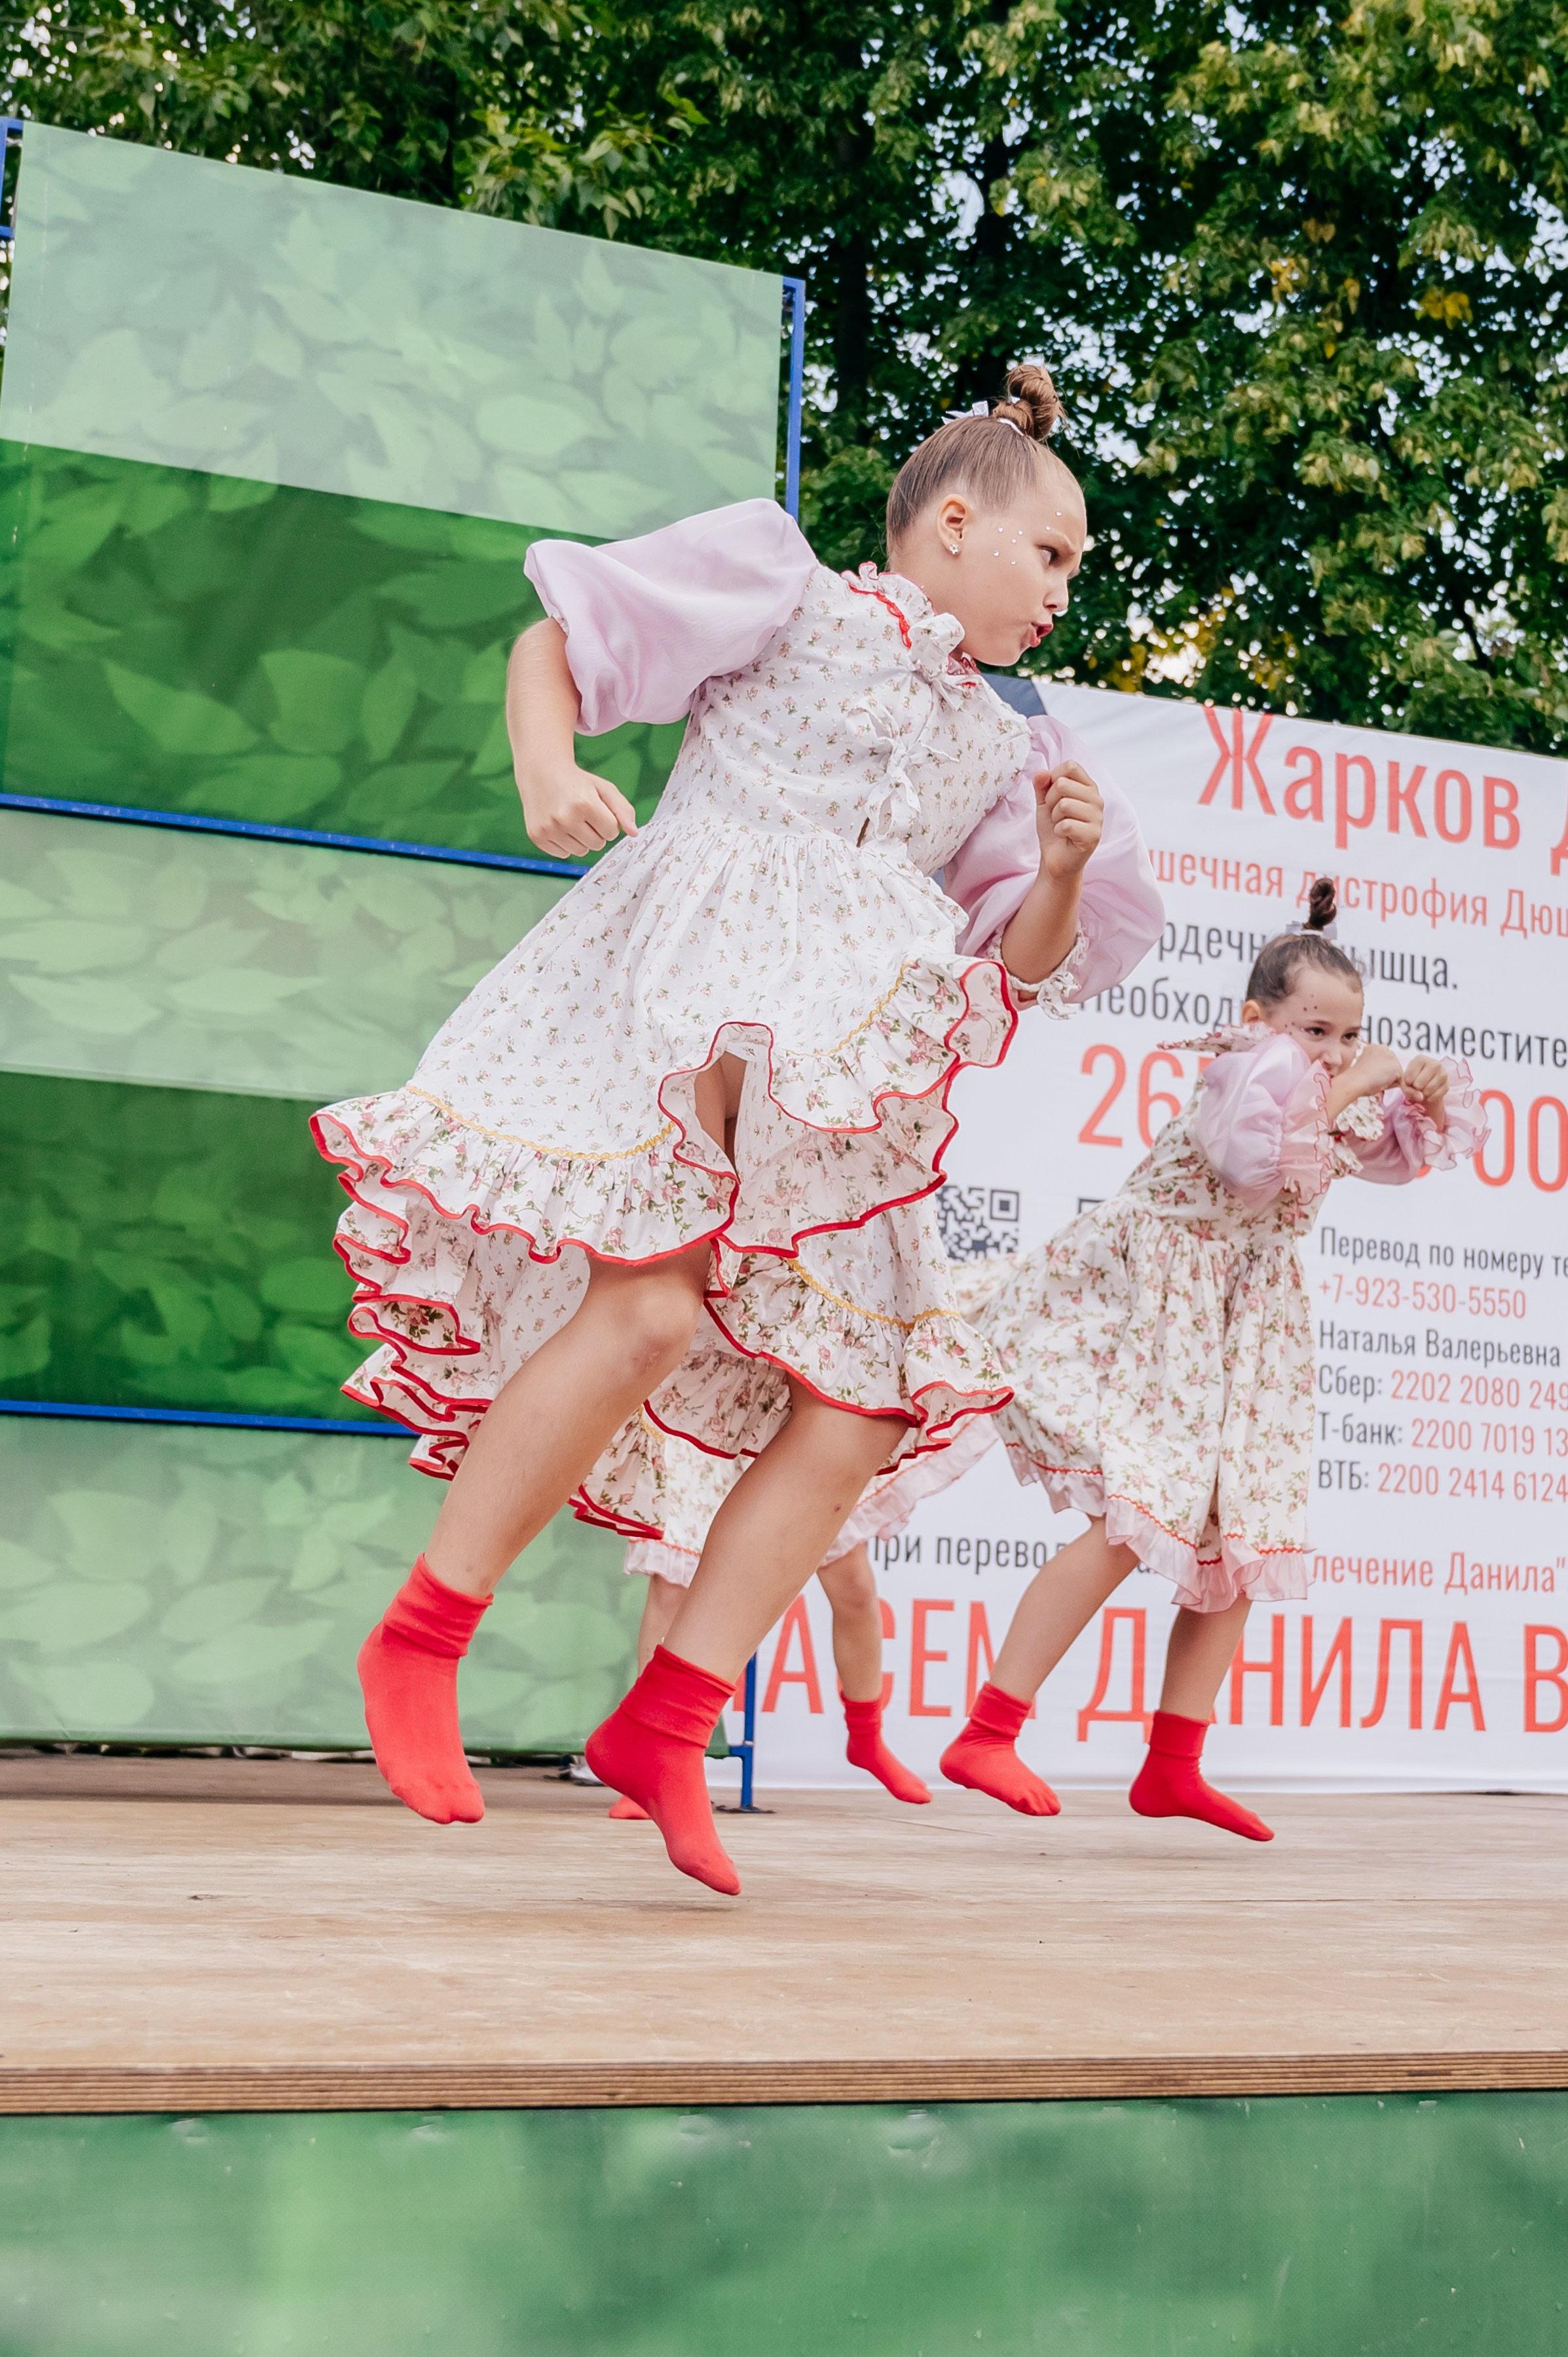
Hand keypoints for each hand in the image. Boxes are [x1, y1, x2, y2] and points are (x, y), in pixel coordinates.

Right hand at [518, 761, 638, 858]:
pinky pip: (563, 854)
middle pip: (597, 844)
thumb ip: (623, 810)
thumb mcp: (604, 789)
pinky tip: (559, 825)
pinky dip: (565, 843)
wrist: (541, 773)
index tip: (598, 810)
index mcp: (584, 803)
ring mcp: (549, 828)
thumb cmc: (577, 782)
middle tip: (584, 814)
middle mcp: (564, 817)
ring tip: (572, 819)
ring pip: (581, 851)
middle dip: (596, 831)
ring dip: (581, 839)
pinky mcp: (537, 836)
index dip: (608, 822)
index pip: (611, 832)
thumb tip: (633, 833)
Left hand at [1033, 761, 1103, 881]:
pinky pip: (1066, 825)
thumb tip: (1041, 772)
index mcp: (1088, 787)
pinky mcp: (1093, 835)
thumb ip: (1042, 785)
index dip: (1053, 778)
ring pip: (1063, 804)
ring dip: (1054, 817)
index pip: (1071, 766)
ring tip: (1061, 825)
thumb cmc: (1053, 828)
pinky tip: (1064, 836)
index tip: (1053, 795)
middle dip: (1050, 801)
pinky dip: (1058, 831)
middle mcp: (1096, 799)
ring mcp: (1097, 817)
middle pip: (1063, 784)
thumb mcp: (1044, 802)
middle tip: (1056, 815)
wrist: (1055, 858)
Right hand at [1344, 1042, 1404, 1099]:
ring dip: (1388, 1079)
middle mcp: (1384, 1048)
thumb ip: (1373, 1062)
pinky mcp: (1397, 1067)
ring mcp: (1391, 1057)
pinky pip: (1398, 1082)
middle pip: (1391, 1066)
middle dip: (1385, 1073)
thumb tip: (1379, 1070)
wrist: (1355, 1081)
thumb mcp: (1363, 1063)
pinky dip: (1391, 1086)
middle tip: (1372, 1077)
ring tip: (1375, 1079)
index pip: (1383, 1061)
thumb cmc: (1355, 1077)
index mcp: (1374, 1047)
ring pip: (1395, 1074)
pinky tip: (1380, 1082)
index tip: (1368, 1072)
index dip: (1377, 1070)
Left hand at [1401, 1054, 1449, 1129]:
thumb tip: (1421, 1097)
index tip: (1409, 1080)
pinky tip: (1428, 1094)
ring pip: (1429, 1089)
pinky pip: (1436, 1096)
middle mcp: (1435, 1064)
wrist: (1424, 1085)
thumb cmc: (1412, 1079)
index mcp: (1421, 1059)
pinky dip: (1430, 1098)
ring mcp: (1443, 1074)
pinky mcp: (1447, 1085)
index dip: (1407, 1082)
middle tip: (1416, 1086)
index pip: (1410, 1075)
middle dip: (1415, 1088)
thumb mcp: (1405, 1080)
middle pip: (1419, 1083)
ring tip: (1422, 1090)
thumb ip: (1406, 1087)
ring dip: (1422, 1094)